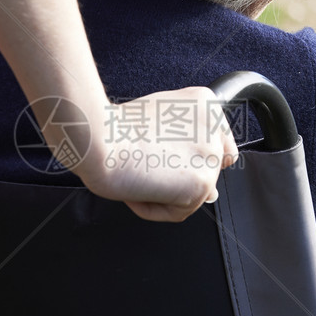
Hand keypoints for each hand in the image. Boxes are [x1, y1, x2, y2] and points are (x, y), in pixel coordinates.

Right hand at [69, 87, 238, 222]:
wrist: (99, 139)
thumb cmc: (115, 129)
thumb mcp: (158, 122)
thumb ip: (186, 143)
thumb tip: (212, 192)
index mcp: (205, 104)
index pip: (216, 143)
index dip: (187, 157)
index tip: (164, 155)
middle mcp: (214, 128)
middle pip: (205, 171)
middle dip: (177, 176)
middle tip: (147, 162)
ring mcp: (211, 156)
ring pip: (192, 195)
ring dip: (163, 193)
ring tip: (139, 172)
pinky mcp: (203, 182)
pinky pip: (179, 212)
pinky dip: (154, 208)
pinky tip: (139, 186)